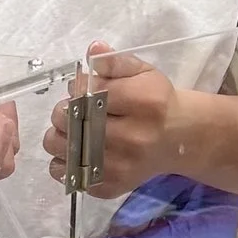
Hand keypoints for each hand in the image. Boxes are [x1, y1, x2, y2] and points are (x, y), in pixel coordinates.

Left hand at [44, 47, 181, 198]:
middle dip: (63, 112)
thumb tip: (93, 50)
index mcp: (144, 102)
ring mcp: (122, 166)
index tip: (80, 90)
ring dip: (58, 138)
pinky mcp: (112, 187)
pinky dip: (65, 164)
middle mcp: (134, 137)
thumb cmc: (157, 101)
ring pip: (64, 150)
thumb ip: (115, 61)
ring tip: (72, 131)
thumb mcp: (142, 72)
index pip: (90, 92)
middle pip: (73, 122)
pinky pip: (69, 176)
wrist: (179, 138)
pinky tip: (78, 152)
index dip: (77, 89)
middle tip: (72, 111)